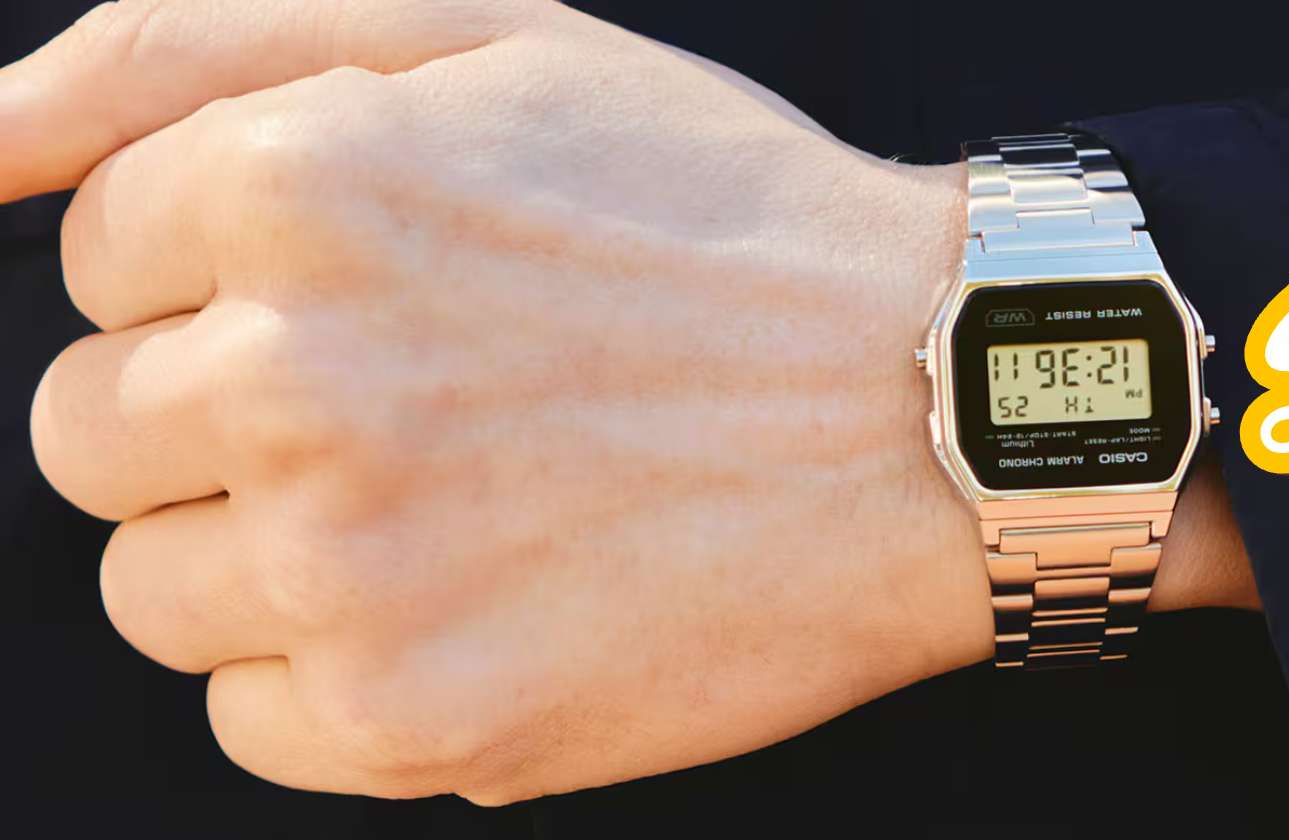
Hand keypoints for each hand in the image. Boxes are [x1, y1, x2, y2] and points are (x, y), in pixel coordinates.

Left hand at [9, 0, 1253, 803]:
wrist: (941, 412)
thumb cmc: (720, 223)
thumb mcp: (487, 40)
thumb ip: (184, 50)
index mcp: (301, 186)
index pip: (102, 256)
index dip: (244, 268)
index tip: (395, 288)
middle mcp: (300, 381)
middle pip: (91, 433)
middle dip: (228, 410)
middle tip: (426, 399)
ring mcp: (356, 571)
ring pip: (152, 588)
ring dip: (272, 549)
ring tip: (464, 503)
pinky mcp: (419, 722)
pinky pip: (248, 719)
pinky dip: (342, 672)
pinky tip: (484, 598)